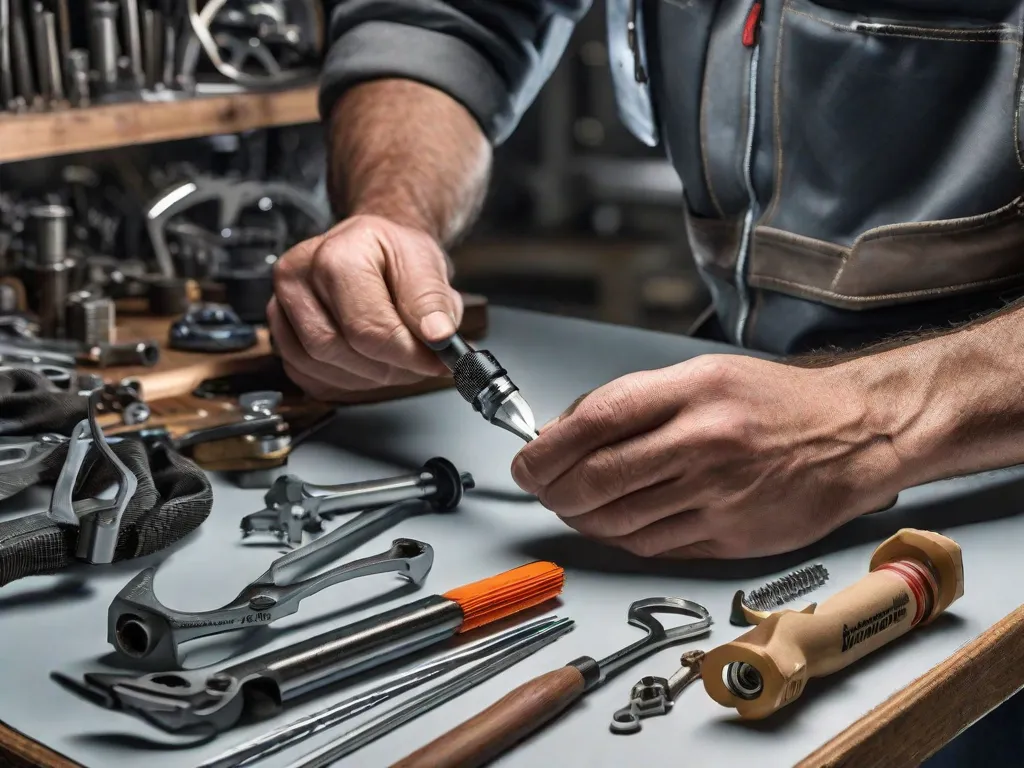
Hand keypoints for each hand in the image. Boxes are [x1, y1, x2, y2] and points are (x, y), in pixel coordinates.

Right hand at [269, 214, 463, 397]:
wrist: (370, 250)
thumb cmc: (394, 256)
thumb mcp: (426, 263)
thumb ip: (432, 301)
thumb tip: (438, 336)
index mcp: (335, 254)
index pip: (366, 327)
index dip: (407, 355)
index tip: (438, 363)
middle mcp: (297, 277)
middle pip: (339, 350)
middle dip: (388, 366)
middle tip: (420, 360)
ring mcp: (279, 307)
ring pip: (322, 368)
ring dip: (369, 376)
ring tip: (396, 355)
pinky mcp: (280, 334)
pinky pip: (311, 377)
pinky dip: (348, 380)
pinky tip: (370, 361)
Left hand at [511, 355, 904, 558]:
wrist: (852, 435)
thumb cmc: (774, 403)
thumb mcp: (702, 375)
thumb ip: (634, 401)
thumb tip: (564, 433)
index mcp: (692, 390)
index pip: (595, 421)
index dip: (546, 448)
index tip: (527, 460)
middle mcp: (704, 442)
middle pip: (598, 478)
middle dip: (552, 489)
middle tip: (541, 488)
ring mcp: (718, 494)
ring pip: (618, 520)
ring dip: (580, 517)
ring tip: (572, 505)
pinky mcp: (729, 536)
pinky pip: (651, 546)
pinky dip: (618, 538)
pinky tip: (611, 524)